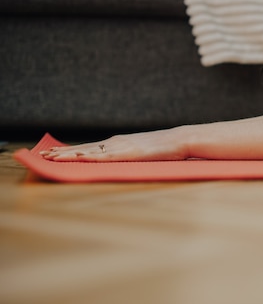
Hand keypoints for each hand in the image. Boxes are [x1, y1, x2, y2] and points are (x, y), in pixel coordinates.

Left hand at [39, 129, 187, 161]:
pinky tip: (75, 157)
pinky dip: (87, 156)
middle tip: (43, 155)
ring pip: (88, 151)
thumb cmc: (164, 148)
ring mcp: (120, 147)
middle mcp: (115, 142)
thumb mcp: (143, 152)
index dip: (70, 151)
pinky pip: (102, 156)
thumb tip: (121, 163)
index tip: (54, 153)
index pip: (89, 147)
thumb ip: (130, 156)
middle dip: (62, 152)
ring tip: (50, 157)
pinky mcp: (126, 153)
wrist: (179, 140)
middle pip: (83, 148)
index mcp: (118, 142)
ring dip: (67, 154)